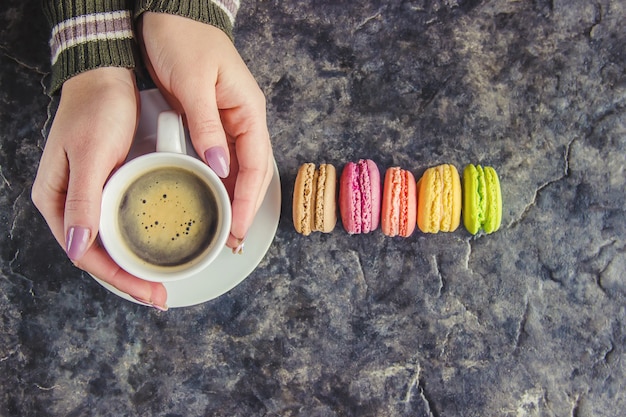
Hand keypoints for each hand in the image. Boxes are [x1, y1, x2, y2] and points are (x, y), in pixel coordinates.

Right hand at [31, 67, 167, 309]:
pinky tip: (150, 250)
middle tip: (158, 295)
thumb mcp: (91, 154)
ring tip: (157, 282)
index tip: (147, 291)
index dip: (117, 277)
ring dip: (131, 265)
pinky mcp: (106, 187)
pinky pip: (117, 225)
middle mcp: (69, 204)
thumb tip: (79, 246)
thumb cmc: (96, 110)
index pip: (86, 254)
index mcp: (57, 201)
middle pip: (98, 255)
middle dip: (127, 278)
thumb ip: (83, 200)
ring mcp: (88, 197)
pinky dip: (133, 242)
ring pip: (108, 244)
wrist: (106, 76)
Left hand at [139, 13, 273, 251]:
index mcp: (248, 109)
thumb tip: (219, 167)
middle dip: (246, 207)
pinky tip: (211, 198)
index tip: (239, 227)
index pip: (256, 164)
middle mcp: (244, 119)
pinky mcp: (211, 122)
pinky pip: (221, 159)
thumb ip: (206, 127)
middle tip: (233, 239)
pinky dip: (219, 181)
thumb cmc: (184, 38)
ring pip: (239, 169)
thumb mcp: (193, 83)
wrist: (168, 14)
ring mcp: (229, 122)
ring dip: (234, 198)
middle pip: (253, 172)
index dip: (250, 199)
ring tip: (224, 228)